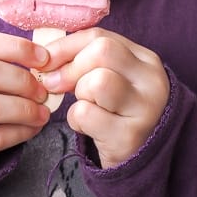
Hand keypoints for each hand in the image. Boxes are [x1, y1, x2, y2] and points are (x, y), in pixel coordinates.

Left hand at [39, 28, 169, 168]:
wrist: (138, 160)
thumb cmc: (116, 111)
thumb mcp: (108, 78)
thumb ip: (83, 60)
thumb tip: (45, 57)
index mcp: (145, 59)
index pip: (100, 36)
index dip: (66, 46)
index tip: (45, 60)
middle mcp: (152, 80)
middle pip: (102, 51)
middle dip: (70, 67)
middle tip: (54, 84)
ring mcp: (145, 108)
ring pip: (98, 81)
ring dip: (80, 94)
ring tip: (85, 106)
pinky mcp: (130, 136)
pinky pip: (87, 114)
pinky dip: (77, 120)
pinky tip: (88, 128)